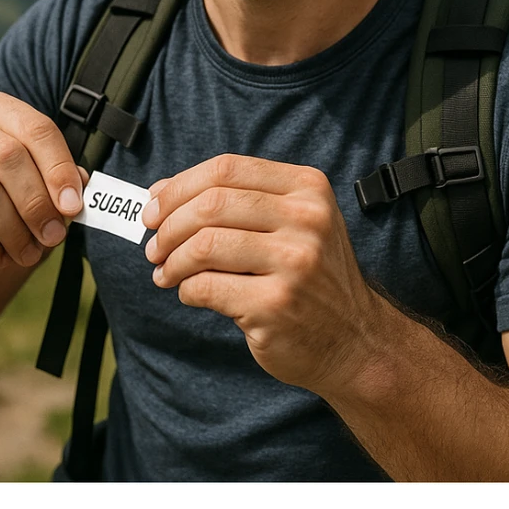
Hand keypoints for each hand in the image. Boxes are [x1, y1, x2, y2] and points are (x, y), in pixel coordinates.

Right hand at [0, 92, 87, 284]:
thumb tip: (81, 186)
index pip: (35, 128)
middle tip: (54, 234)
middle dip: (38, 202)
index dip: (60, 168)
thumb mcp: (32, 189)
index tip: (74, 206)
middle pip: (9, 156)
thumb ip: (57, 181)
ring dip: (14, 229)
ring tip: (29, 252)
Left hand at [142, 153, 381, 395]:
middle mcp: (307, 220)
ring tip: (165, 271)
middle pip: (212, 203)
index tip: (154, 206)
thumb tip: (160, 192)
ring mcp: (295, 263)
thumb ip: (237, 201)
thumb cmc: (310, 276)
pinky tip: (189, 292)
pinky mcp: (276, 306)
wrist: (354, 340)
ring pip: (205, 245)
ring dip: (172, 259)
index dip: (180, 185)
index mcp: (308, 188)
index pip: (227, 169)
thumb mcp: (295, 222)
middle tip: (154, 244)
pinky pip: (206, 287)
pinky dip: (186, 289)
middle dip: (169, 224)